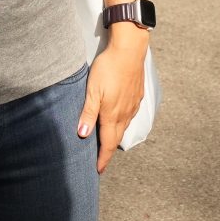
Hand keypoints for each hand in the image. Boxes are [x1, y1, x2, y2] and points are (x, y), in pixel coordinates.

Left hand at [77, 32, 146, 173]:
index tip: (98, 170)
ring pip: (124, 127)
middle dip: (108, 151)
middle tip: (101, 160)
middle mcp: (125, 113)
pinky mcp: (137, 96)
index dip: (103, 158)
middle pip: (116, 138)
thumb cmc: (108, 68)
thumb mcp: (92, 90)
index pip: (108, 144)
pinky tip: (118, 120)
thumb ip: (88, 113)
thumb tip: (82, 134)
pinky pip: (130, 116)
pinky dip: (122, 124)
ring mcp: (133, 105)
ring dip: (115, 137)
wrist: (129, 50)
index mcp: (112, 115)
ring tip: (107, 143)